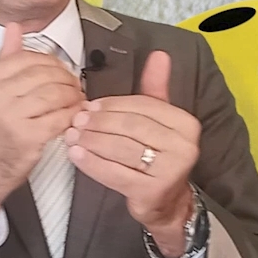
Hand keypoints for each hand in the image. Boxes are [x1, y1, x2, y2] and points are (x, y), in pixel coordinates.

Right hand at [0, 22, 85, 228]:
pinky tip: (74, 115)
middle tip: (74, 85)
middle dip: (65, 78)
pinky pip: (60, 116)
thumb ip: (6, 57)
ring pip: (54, 93)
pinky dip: (72, 114)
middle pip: (43, 74)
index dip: (51, 62)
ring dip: (72, 95)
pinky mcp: (27, 136)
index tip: (60, 71)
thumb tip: (14, 27)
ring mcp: (10, 117)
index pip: (27, 58)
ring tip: (76, 99)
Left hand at [65, 50, 201, 257]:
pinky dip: (92, 163)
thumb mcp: (160, 121)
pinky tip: (76, 154)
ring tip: (71, 135)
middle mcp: (184, 146)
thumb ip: (155, 89)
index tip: (89, 105)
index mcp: (186, 124)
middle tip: (75, 119)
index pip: (143, 105)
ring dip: (91, 140)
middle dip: (99, 122)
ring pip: (121, 148)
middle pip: (130, 126)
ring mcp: (170, 171)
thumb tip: (159, 54)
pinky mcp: (152, 192)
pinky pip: (115, 172)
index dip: (113, 104)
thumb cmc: (158, 156)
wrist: (167, 203)